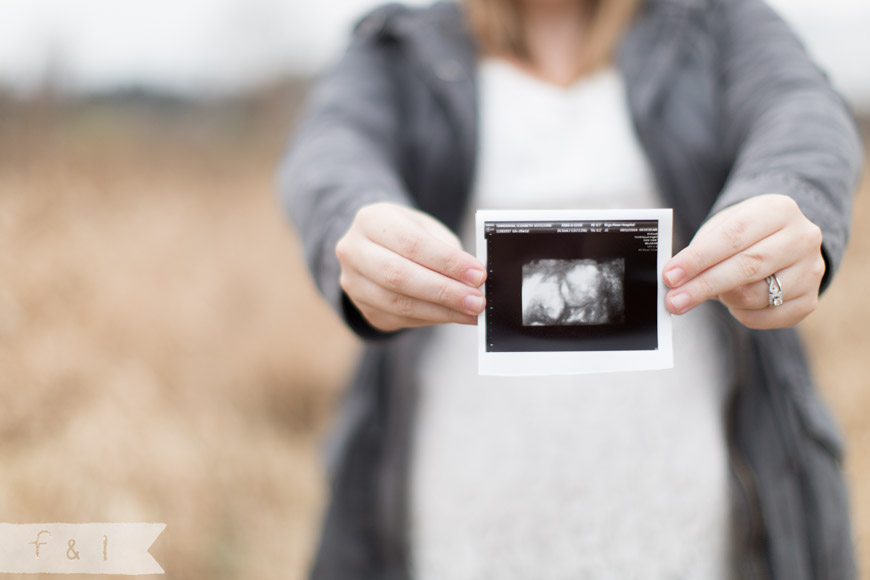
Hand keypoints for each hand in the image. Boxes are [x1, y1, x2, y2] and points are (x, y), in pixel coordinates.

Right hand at [335, 202, 486, 331]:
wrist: (376, 248)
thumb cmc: (408, 235)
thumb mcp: (426, 228)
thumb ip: (448, 250)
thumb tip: (473, 280)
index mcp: (370, 220)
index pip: (411, 244)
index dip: (447, 262)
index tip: (478, 274)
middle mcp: (353, 251)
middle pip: (399, 276)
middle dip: (444, 291)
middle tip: (476, 300)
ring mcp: (353, 283)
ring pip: (398, 303)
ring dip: (440, 311)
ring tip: (470, 312)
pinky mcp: (363, 308)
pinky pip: (399, 318)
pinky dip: (431, 318)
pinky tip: (454, 316)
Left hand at [662, 194, 824, 328]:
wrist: (784, 240)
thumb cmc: (745, 233)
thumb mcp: (725, 226)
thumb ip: (702, 249)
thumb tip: (676, 279)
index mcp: (779, 210)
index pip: (733, 236)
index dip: (699, 259)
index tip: (670, 276)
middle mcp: (802, 238)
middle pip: (747, 267)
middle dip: (704, 286)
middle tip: (674, 300)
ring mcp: (811, 270)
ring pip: (756, 295)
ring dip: (725, 298)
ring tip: (714, 291)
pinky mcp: (810, 299)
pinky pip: (766, 317)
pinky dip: (742, 313)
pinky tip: (735, 302)